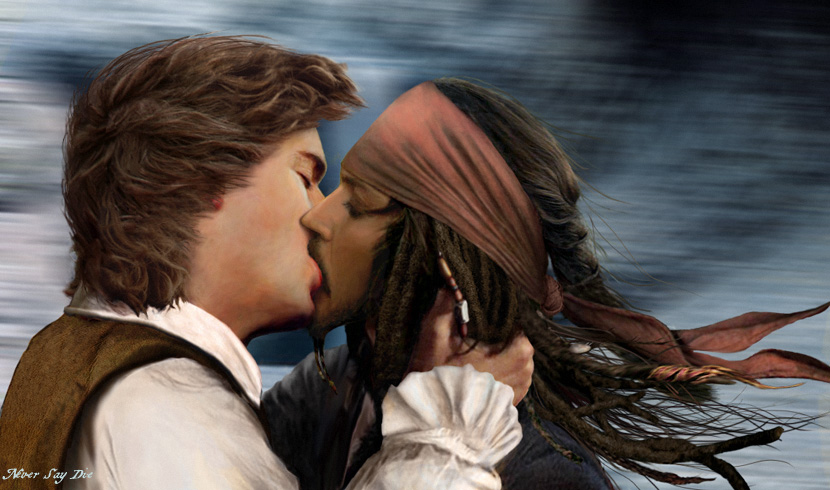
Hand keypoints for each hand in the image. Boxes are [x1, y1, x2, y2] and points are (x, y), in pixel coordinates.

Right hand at [406, 289, 533, 405]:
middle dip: (499, 333)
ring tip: (476, 350)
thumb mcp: (435, 336)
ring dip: (500, 352)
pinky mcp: (512, 402)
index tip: (483, 310)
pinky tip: (478, 368)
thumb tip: (449, 282)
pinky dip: (498, 370)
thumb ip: (444, 305)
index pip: (518, 319)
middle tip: (476, 330)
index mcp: (519, 351)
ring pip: (515, 358)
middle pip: (517, 339)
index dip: (500, 312)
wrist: (435, 425)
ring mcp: (521, 389)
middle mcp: (527, 370)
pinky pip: (511, 376)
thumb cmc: (436, 379)